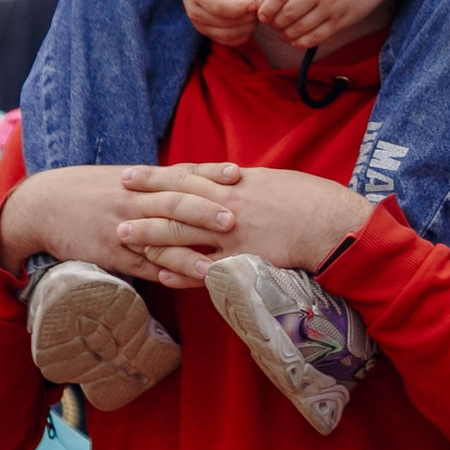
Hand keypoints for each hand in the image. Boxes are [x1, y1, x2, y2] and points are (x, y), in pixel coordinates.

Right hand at [0, 162, 243, 280]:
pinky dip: (160, 274)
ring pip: (159, 240)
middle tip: (234, 219)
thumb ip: (158, 183)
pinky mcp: (108, 253)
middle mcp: (133, 200)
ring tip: (217, 265)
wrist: (41, 204)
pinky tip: (181, 283)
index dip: (209, 173)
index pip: (180, 173)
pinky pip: (139, 266)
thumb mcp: (123, 179)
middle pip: (173, 203)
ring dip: (189, 253)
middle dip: (205, 211)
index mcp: (140, 179)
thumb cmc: (89, 190)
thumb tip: (197, 183)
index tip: (237, 174)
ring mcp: (121, 228)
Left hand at [113, 164, 371, 278]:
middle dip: (144, 201)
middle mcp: (229, 205)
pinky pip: (205, 269)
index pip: (187, 176)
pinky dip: (181, 273)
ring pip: (184, 234)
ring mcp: (234, 235)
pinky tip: (160, 276)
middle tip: (116, 201)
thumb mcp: (274, 180)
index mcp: (237, 183)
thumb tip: (228, 177)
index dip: (157, 176)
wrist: (334, 225)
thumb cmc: (310, 200)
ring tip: (125, 237)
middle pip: (177, 201)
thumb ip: (245, 182)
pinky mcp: (243, 261)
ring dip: (152, 236)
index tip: (132, 174)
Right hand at [173, 0, 258, 45]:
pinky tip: (249, 16)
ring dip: (249, 24)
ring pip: (232, 35)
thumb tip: (250, 0)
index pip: (219, 7)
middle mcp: (195, 12)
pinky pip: (231, 40)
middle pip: (228, 24)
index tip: (255, 1)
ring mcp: (200, 25)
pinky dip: (245, 32)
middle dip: (250, 15)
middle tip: (262, 0)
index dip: (240, 8)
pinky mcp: (208, 32)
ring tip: (257, 7)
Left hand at [258, 0, 445, 49]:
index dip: (267, 9)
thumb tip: (262, 2)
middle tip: (273, 26)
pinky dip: (302, 42)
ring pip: (300, 27)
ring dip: (286, 34)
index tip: (262, 15)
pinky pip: (317, 37)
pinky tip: (296, 41)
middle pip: (288, 13)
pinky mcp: (343, 20)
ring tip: (283, 33)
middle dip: (276, 23)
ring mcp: (332, 6)